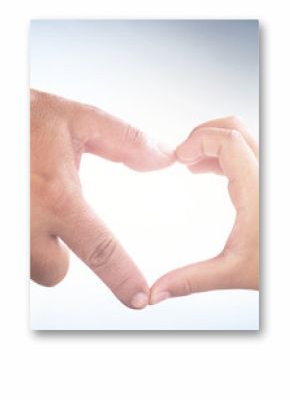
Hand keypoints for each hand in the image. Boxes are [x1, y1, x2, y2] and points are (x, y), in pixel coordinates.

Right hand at [30, 89, 174, 308]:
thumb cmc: (25, 117)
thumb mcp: (78, 120)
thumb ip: (126, 141)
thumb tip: (164, 159)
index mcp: (57, 197)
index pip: (100, 250)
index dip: (123, 278)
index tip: (139, 298)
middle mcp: (26, 222)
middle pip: (55, 272)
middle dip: (60, 252)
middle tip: (52, 213)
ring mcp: (5, 232)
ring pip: (30, 264)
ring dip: (35, 243)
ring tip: (31, 202)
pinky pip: (13, 253)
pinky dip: (20, 235)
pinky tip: (21, 205)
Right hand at [150, 117, 258, 303]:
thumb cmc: (279, 266)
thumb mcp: (234, 272)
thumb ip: (192, 280)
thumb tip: (155, 292)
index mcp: (258, 190)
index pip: (227, 140)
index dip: (197, 140)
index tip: (178, 157)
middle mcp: (268, 175)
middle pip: (234, 128)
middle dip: (202, 135)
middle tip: (182, 155)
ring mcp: (269, 175)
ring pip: (240, 137)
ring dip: (211, 143)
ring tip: (189, 163)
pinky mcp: (268, 181)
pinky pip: (244, 152)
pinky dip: (222, 155)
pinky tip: (206, 171)